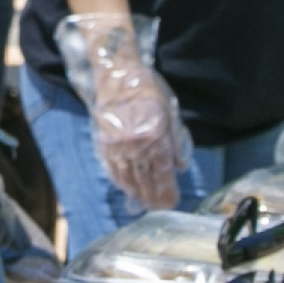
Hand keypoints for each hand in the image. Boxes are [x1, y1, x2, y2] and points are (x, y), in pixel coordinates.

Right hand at [57, 12, 187, 216]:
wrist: (116, 73)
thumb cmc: (147, 89)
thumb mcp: (170, 110)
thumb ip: (176, 140)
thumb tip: (180, 167)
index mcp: (154, 133)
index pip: (162, 170)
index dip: (167, 190)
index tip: (171, 202)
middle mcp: (134, 142)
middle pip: (145, 178)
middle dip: (153, 196)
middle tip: (159, 208)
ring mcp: (116, 143)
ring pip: (128, 176)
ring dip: (137, 193)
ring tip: (144, 204)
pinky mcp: (103, 142)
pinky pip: (112, 168)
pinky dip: (120, 181)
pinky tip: (127, 189)